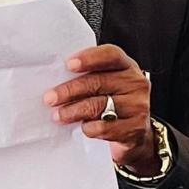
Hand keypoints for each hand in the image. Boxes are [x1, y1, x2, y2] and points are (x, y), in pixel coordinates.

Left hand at [45, 45, 158, 175]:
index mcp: (126, 66)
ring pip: (99, 105)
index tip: (68, 64)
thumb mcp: (105, 85)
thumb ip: (88, 77)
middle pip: (98, 82)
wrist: (134, 134)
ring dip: (73, 111)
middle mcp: (135, 83)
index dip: (89, 58)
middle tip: (50, 98)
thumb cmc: (112, 103)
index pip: (111, 55)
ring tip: (58, 115)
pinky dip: (89, 128)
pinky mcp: (135, 128)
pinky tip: (83, 128)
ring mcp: (138, 105)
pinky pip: (105, 127)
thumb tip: (54, 79)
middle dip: (70, 90)